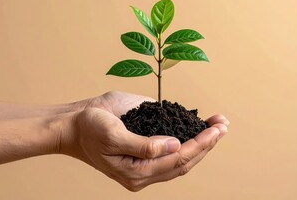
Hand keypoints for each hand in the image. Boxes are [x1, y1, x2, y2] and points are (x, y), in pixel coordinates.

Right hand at [60, 91, 228, 190]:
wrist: (73, 124)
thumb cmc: (89, 129)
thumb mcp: (114, 136)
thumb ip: (145, 145)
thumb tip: (174, 145)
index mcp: (137, 173)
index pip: (177, 159)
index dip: (200, 144)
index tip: (216, 130)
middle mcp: (145, 171)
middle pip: (184, 161)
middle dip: (207, 143)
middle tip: (224, 125)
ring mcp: (146, 160)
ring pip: (181, 157)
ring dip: (202, 142)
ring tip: (219, 125)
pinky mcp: (145, 147)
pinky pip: (171, 147)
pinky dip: (188, 137)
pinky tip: (199, 128)